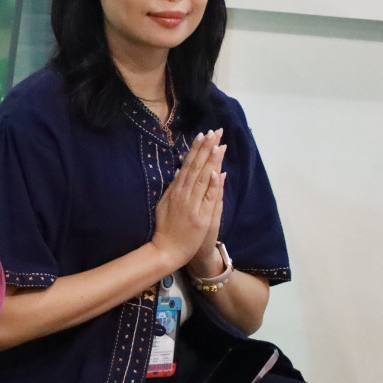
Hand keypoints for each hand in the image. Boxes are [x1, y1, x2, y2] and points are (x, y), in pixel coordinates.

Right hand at [151, 130, 225, 270]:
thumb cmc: (166, 229)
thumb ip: (172, 189)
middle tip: (214, 132)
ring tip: (218, 144)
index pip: (187, 165)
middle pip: (196, 168)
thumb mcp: (164, 205)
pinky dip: (211, 185)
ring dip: (210, 161)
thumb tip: (179, 172)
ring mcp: (191, 206)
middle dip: (205, 149)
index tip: (203, 134)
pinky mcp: (200, 217)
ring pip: (202, 179)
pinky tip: (215, 171)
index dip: (196, 150)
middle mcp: (183, 195)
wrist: (167, 251)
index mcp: (175, 191)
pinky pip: (207, 198)